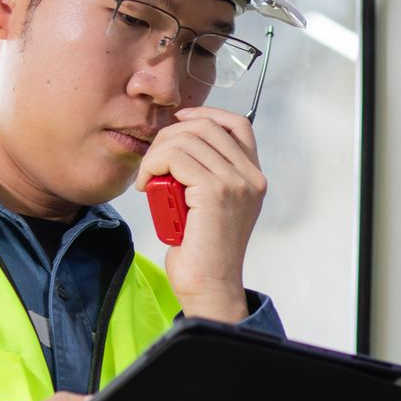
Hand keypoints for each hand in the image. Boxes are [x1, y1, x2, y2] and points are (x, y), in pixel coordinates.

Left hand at [135, 107, 265, 321]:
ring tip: (149, 179)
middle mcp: (251, 177)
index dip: (205, 114)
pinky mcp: (216, 192)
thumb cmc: (202, 252)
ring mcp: (236, 183)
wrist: (209, 286)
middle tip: (153, 162)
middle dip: (170, 136)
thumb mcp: (210, 205)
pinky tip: (147, 187)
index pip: (237, 124)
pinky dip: (153, 165)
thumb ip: (208, 174)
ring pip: (187, 139)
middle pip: (207, 126)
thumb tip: (178, 143)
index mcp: (253, 178)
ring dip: (157, 153)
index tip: (178, 124)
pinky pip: (176, 158)